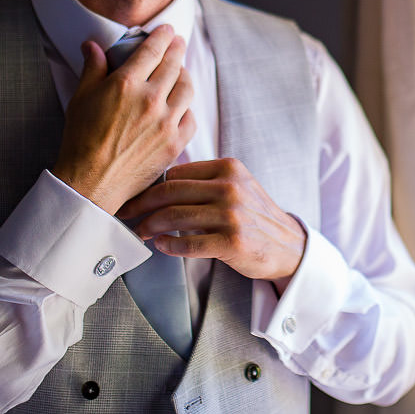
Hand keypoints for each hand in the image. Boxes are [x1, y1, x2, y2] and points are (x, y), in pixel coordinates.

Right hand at [51, 24, 195, 213]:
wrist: (90, 182)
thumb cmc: (80, 140)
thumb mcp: (81, 98)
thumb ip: (92, 68)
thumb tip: (92, 45)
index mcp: (126, 84)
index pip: (152, 50)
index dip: (162, 36)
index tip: (167, 30)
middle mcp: (151, 99)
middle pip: (173, 64)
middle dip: (177, 49)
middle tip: (178, 42)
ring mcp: (166, 122)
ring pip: (187, 88)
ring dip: (185, 75)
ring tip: (181, 71)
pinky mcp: (175, 143)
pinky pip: (190, 118)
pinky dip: (187, 108)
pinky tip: (181, 105)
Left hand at [119, 157, 306, 283]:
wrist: (289, 245)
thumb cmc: (254, 216)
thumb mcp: (236, 185)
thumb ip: (204, 180)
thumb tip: (156, 184)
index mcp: (229, 168)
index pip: (176, 172)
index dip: (149, 185)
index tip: (134, 195)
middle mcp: (231, 188)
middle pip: (170, 192)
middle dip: (141, 204)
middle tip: (125, 213)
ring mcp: (233, 216)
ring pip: (175, 217)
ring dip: (150, 226)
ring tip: (140, 231)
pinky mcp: (233, 243)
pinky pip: (189, 243)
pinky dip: (169, 245)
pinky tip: (160, 246)